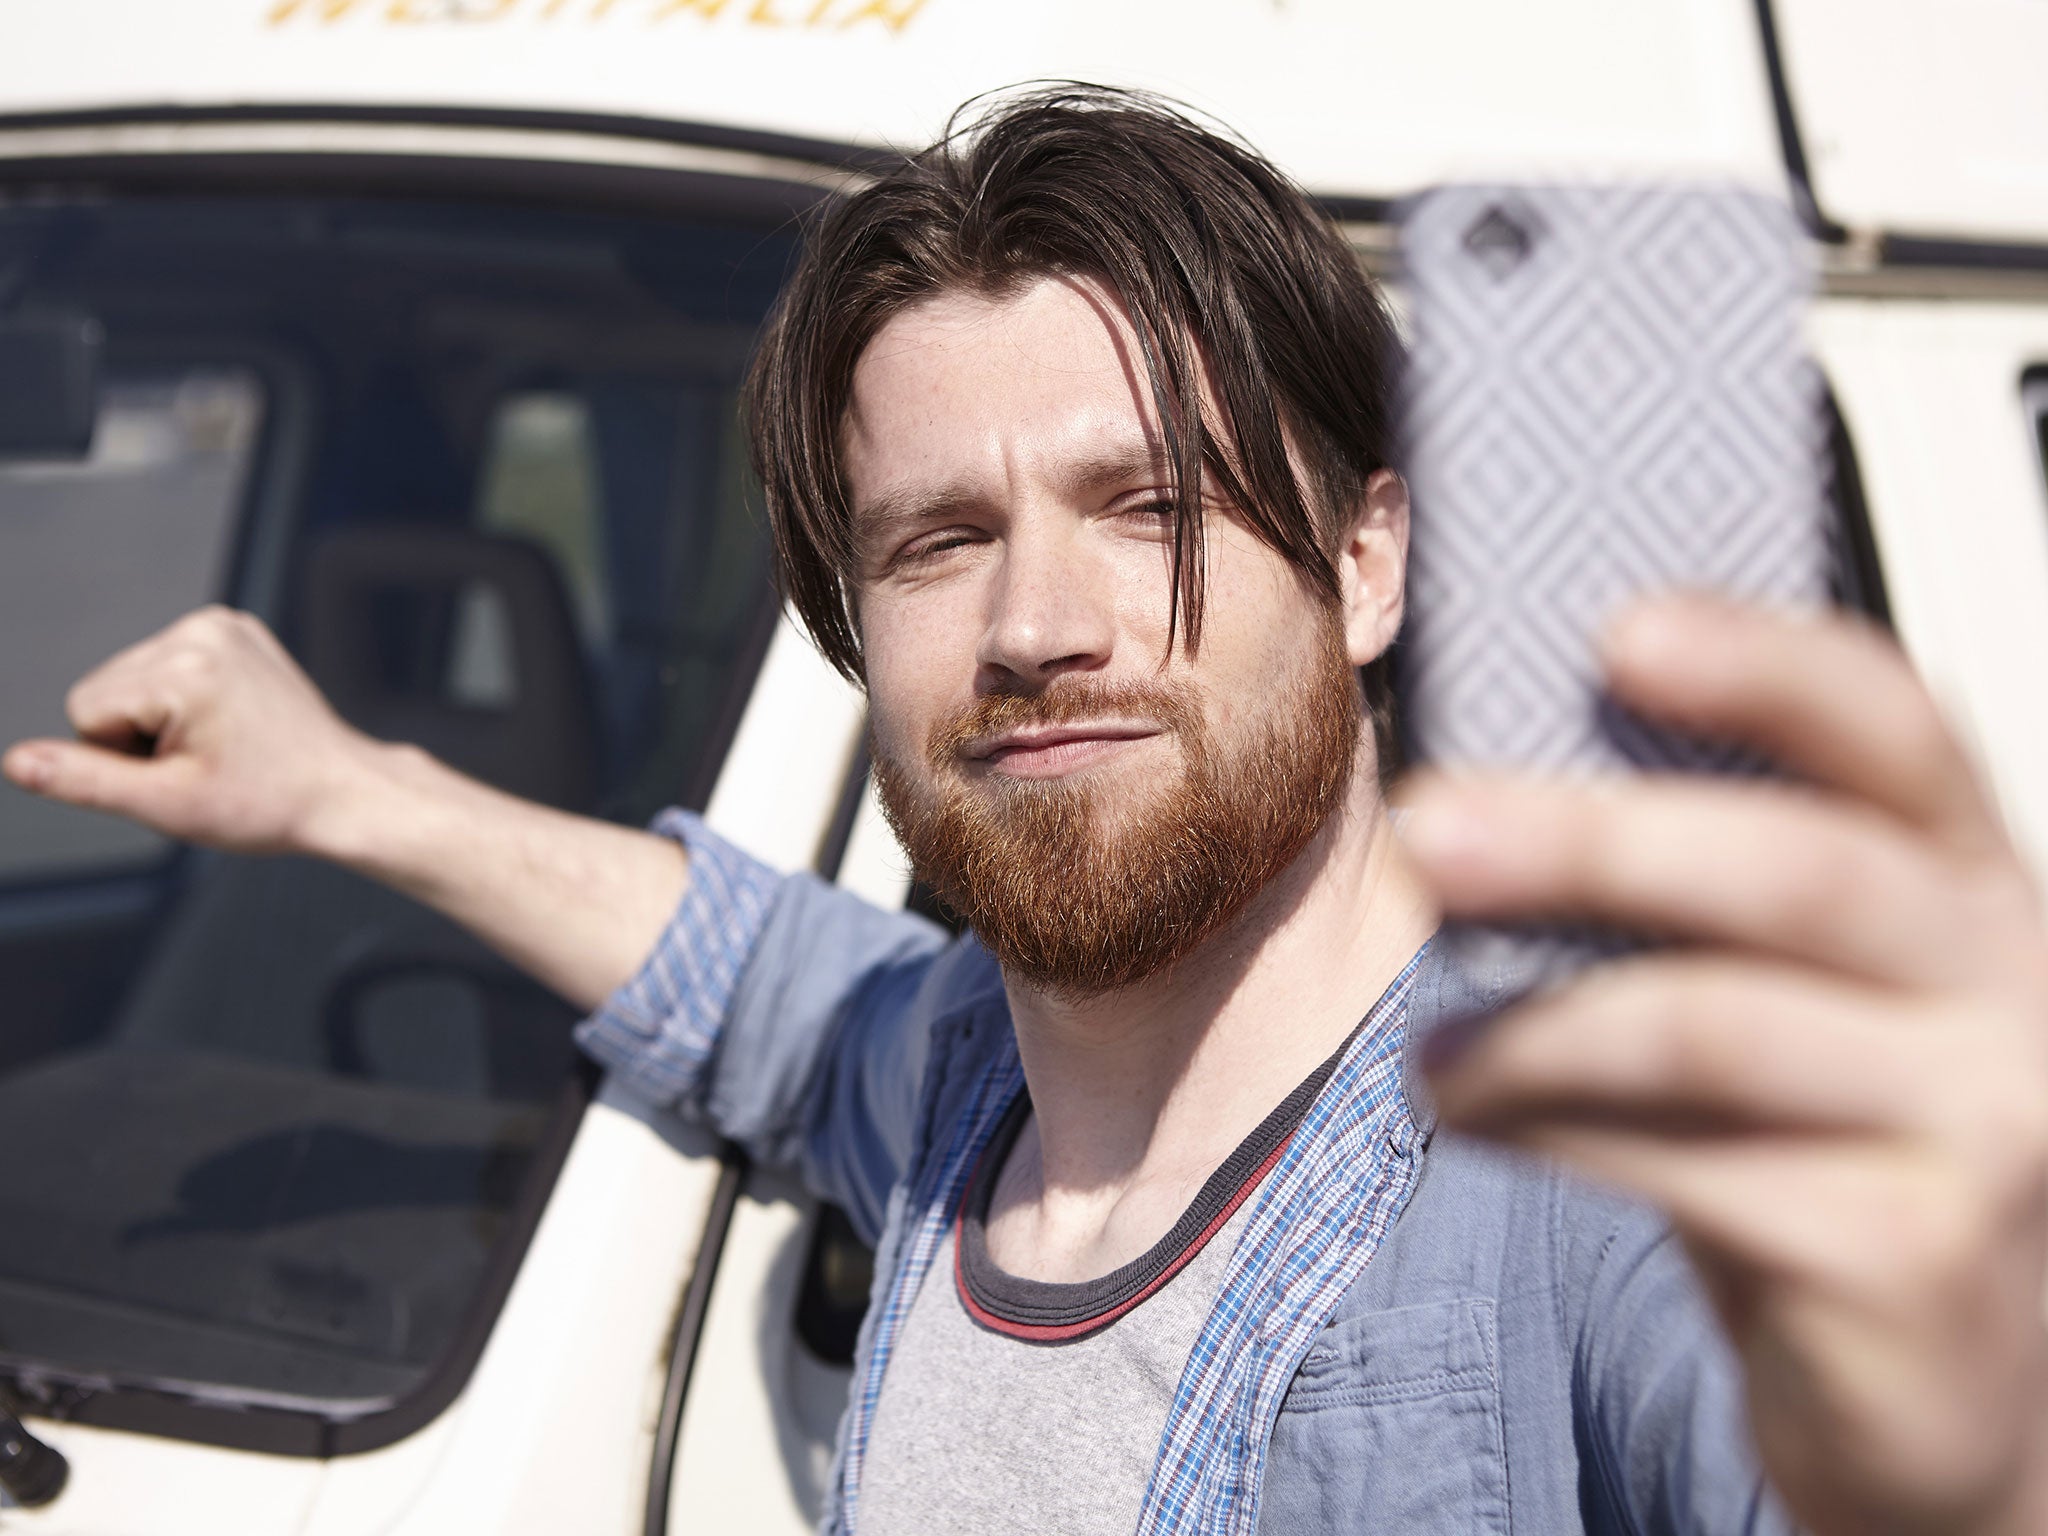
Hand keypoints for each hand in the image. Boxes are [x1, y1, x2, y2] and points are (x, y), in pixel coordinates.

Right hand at [2, 605, 379, 855]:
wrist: (341, 790)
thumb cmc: (269, 802)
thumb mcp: (165, 803)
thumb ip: (83, 779)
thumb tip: (17, 762)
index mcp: (186, 668)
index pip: (84, 710)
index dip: (122, 755)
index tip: (182, 770)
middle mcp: (204, 632)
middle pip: (106, 688)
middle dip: (140, 734)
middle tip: (204, 761)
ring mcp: (223, 625)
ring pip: (132, 677)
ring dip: (162, 718)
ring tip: (220, 743)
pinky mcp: (234, 629)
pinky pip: (168, 663)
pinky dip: (187, 698)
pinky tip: (228, 721)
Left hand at [1402, 596, 2047, 1535]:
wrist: (1937, 1381)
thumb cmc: (1821, 1138)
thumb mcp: (1795, 996)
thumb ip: (1705, 902)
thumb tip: (1484, 807)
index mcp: (1972, 879)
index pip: (1893, 724)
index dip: (1761, 665)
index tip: (1618, 631)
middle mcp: (2013, 984)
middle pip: (1795, 870)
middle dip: (1595, 843)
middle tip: (1429, 829)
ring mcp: (1987, 1127)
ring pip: (1716, 1029)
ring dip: (1538, 1025)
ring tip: (1429, 1043)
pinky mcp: (1918, 1258)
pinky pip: (1694, 1170)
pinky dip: (1553, 1132)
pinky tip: (1470, 1112)